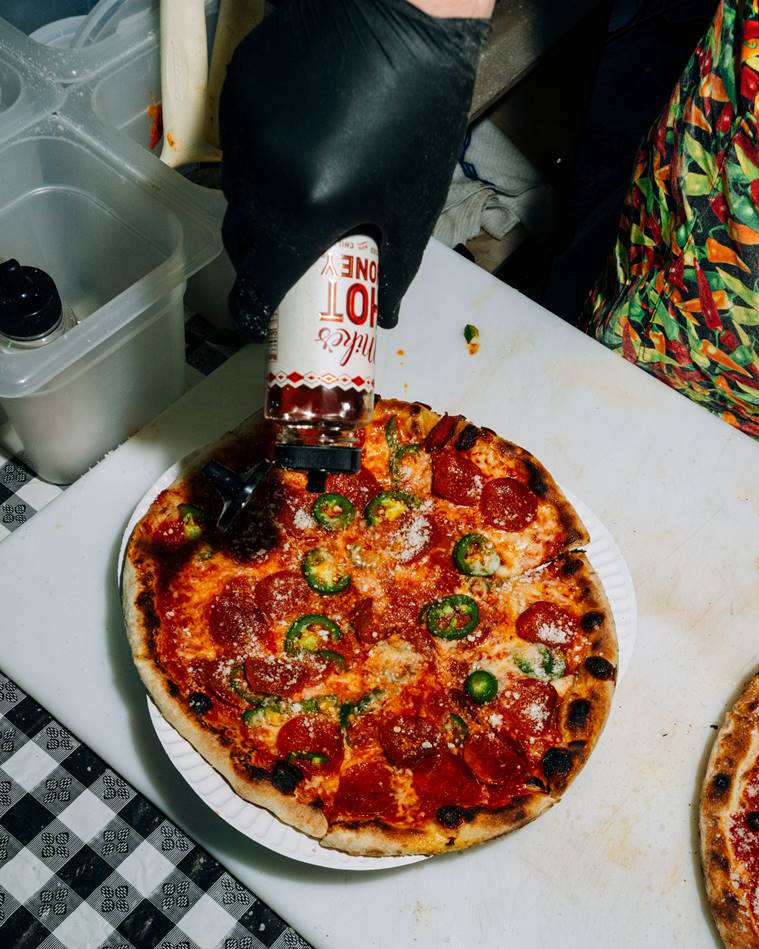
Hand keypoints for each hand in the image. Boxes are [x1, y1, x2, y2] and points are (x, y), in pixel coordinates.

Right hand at [219, 0, 489, 338]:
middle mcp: (260, 179)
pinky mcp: (235, 92)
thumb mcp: (413, 202)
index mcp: (303, 214)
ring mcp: (242, 132)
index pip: (256, 285)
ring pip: (235, 193)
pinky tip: (297, 141)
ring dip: (259, 208)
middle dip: (259, 260)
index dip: (253, 310)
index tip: (261, 317)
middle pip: (240, 241)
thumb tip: (383, 318)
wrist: (399, 10)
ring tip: (302, 191)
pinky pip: (237, 147)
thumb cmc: (418, 113)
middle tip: (290, 258)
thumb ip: (395, 268)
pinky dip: (260, 159)